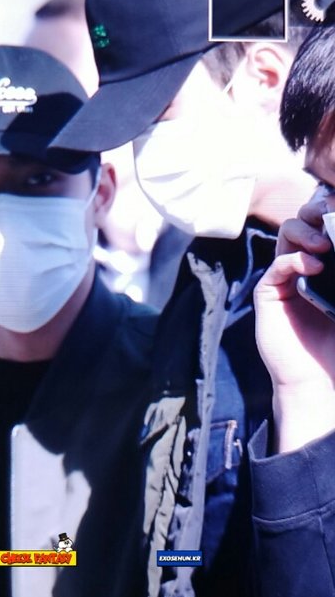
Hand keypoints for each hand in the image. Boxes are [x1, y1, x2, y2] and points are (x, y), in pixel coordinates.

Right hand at [254, 197, 334, 452]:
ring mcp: (284, 278)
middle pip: (303, 223)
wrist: (319, 383)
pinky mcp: (268, 293)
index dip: (329, 215)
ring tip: (324, 243)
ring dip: (306, 231)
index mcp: (326, 267)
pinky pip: (277, 265)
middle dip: (316, 213)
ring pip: (287, 235)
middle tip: (330, 214)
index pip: (324, 229)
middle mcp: (304, 267)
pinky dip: (295, 258)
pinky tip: (315, 265)